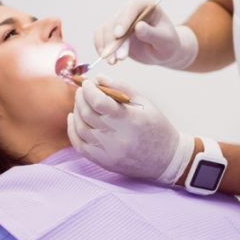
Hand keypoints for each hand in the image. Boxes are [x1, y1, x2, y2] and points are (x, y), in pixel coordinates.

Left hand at [67, 75, 193, 184]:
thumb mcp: (145, 103)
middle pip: (87, 113)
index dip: (89, 89)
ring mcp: (108, 151)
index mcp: (129, 120)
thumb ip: (121, 88)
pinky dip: (73, 130)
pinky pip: (79, 145)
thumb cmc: (157, 127)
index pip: (99, 102)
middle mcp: (116, 137)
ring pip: (80, 128)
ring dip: (76, 111)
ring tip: (80, 102)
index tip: (88, 83)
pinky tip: (74, 118)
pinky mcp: (103, 161)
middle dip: (81, 98)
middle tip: (82, 90)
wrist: (167, 159)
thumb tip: (98, 78)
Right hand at [93, 0, 197, 69]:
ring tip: (113, 62)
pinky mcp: (112, 31)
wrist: (163, 52)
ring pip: (106, 29)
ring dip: (107, 46)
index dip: (124, 20)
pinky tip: (106, 59)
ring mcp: (120, 20)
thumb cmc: (168, 44)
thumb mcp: (165, 41)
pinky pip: (100, 36)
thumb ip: (152, 34)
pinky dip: (100, 47)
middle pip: (116, 20)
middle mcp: (131, 10)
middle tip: (120, 58)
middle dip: (115, 40)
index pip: (132, 8)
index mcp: (147, 5)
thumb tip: (138, 27)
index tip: (119, 34)